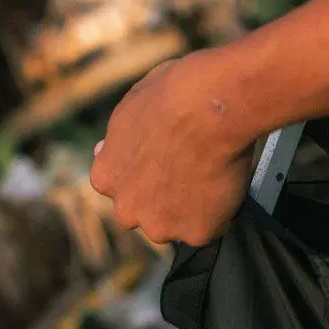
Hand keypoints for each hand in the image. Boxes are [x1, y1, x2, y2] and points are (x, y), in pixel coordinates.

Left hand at [89, 51, 259, 245]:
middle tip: (190, 172)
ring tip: (212, 177)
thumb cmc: (173, 94)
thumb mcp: (130, 107)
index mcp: (106, 178)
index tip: (163, 163)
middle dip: (163, 199)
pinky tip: (227, 185)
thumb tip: (101, 150)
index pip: (121, 188)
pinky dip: (221, 214)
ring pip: (178, 225)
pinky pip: (211, 228)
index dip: (144, 176)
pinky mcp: (196, 233)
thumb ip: (117, 139)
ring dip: (192, 209)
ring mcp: (161, 226)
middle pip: (145, 213)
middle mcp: (126, 210)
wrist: (210, 106)